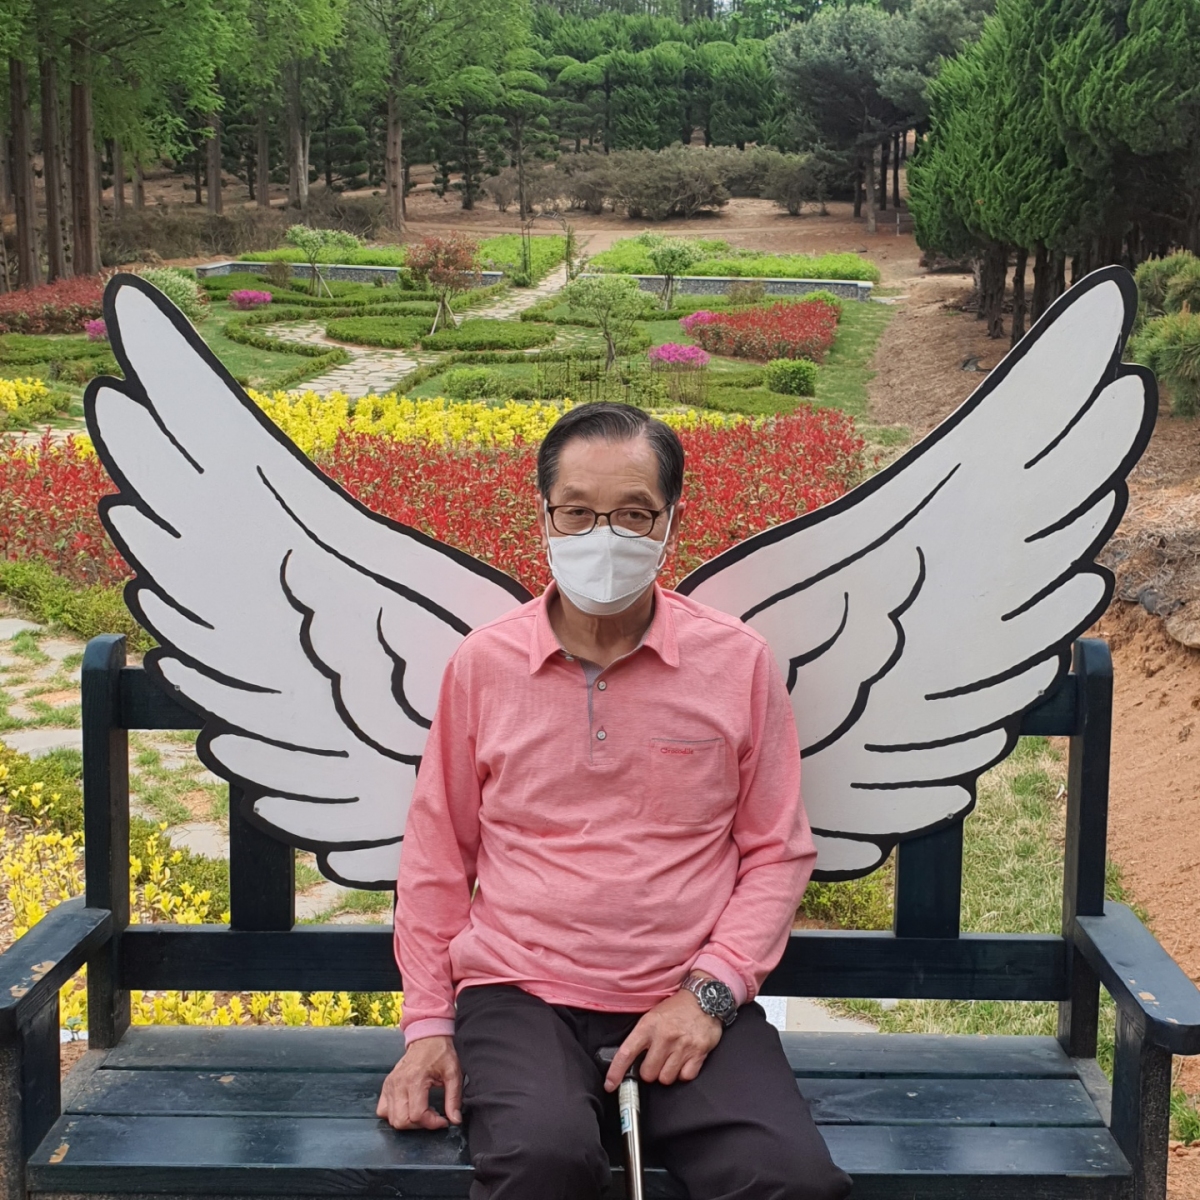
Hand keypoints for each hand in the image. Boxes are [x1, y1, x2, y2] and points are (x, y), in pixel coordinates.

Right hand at [376, 1035, 462, 1129]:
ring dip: (408, 1122)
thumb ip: (454, 1098)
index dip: (432, 1123)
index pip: (417, 1115)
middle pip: (401, 1121)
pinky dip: (394, 1115)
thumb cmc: (441, 1053)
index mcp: (415, 1079)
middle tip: (432, 1116)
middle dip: (420, 1125)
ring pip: (391, 1119)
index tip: (443, 1120)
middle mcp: (398, 1083)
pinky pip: (382, 1110)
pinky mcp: (386, 1085)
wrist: (427, 1037)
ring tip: (422, 1111)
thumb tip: (455, 1120)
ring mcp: (390, 1085)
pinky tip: (408, 1108)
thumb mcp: (453, 1073)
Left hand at [603, 988, 722, 1090]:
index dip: (616, 1072)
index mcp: (648, 1026)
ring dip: (666, 1073)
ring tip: (671, 1059)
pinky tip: (683, 1060)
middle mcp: (664, 1037)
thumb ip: (642, 1036)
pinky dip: (683, 1073)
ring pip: (666, 1078)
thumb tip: (629, 1060)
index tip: (610, 1085)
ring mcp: (682, 1046)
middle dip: (650, 1071)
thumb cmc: (676, 1008)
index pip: (627, 1053)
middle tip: (655, 1060)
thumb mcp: (653, 1015)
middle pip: (648, 1074)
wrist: (704, 998)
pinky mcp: (698, 1053)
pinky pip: (685, 1077)